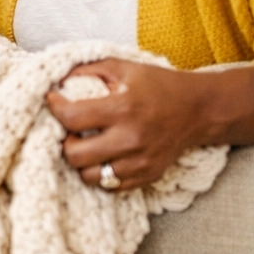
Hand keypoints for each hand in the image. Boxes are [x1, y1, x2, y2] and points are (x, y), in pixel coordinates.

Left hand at [49, 59, 222, 190]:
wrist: (199, 109)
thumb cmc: (157, 85)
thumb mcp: (123, 67)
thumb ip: (87, 69)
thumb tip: (55, 80)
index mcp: (123, 108)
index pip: (71, 118)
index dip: (55, 108)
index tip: (54, 100)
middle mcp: (131, 139)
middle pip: (74, 155)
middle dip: (64, 141)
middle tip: (71, 129)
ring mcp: (140, 162)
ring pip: (88, 176)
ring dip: (81, 161)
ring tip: (86, 144)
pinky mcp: (148, 176)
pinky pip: (109, 186)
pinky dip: (100, 173)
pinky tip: (104, 155)